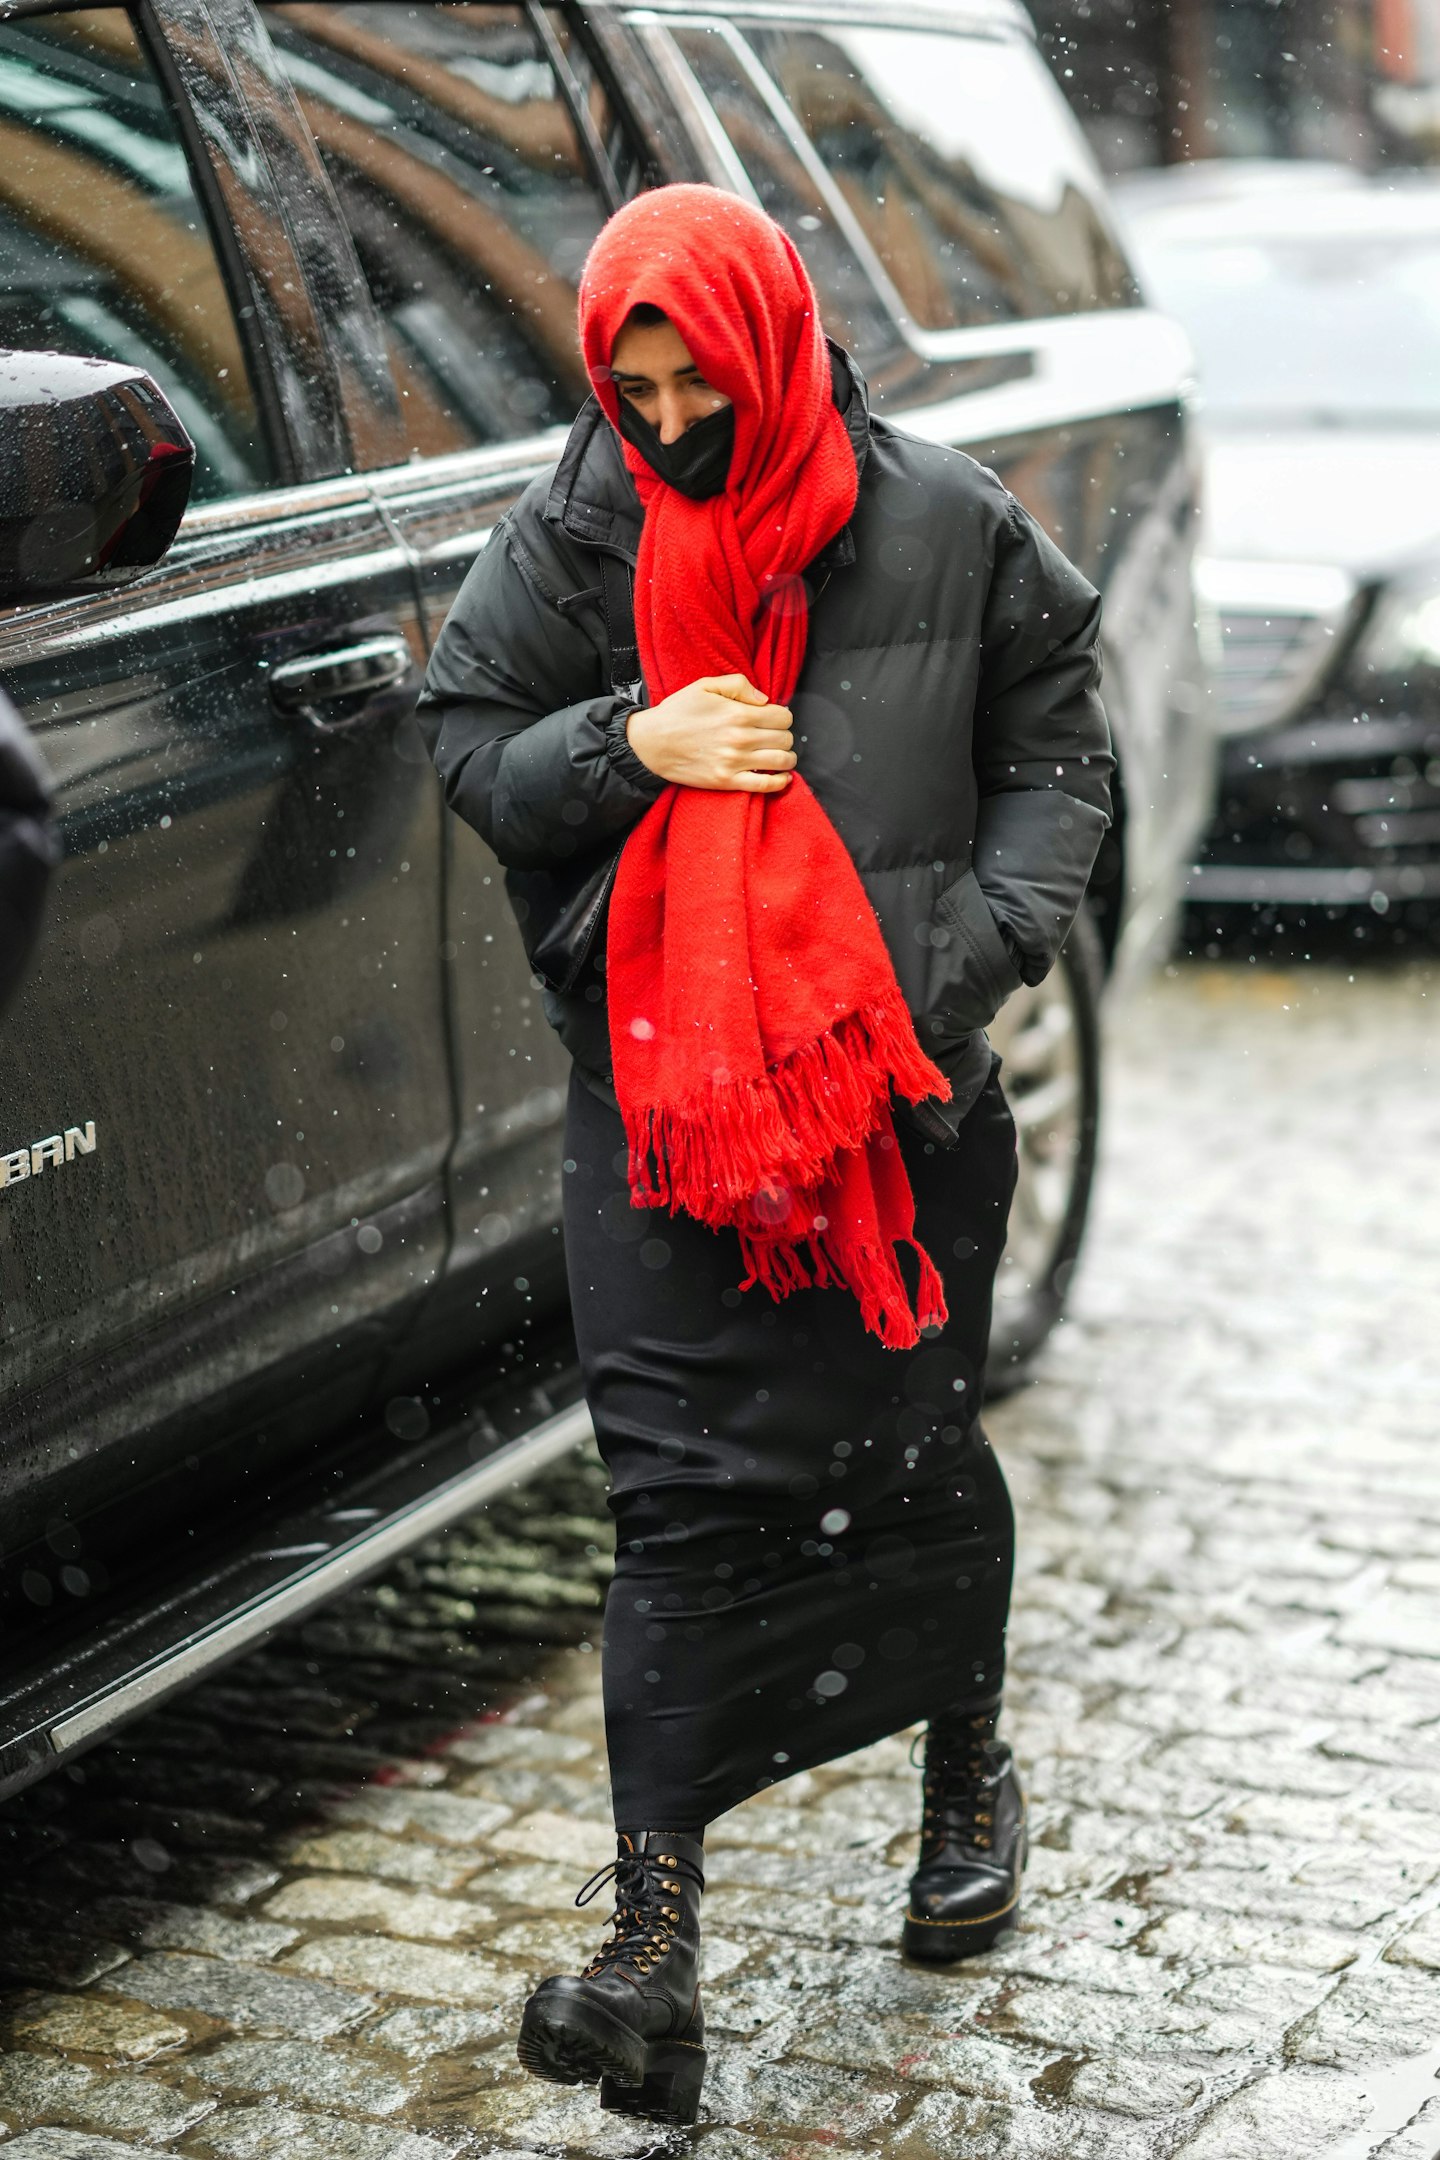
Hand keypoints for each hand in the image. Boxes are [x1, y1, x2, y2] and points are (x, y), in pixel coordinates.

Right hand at [626, 675, 795, 792]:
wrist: (651, 743)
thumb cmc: (677, 713)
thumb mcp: (704, 685)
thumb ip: (738, 685)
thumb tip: (764, 699)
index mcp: (738, 713)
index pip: (783, 716)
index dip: (782, 716)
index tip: (773, 718)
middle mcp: (740, 739)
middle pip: (785, 738)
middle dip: (783, 735)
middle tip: (773, 736)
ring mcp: (735, 762)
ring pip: (782, 761)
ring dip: (786, 757)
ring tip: (779, 755)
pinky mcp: (727, 781)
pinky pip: (766, 785)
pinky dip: (780, 782)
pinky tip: (782, 776)